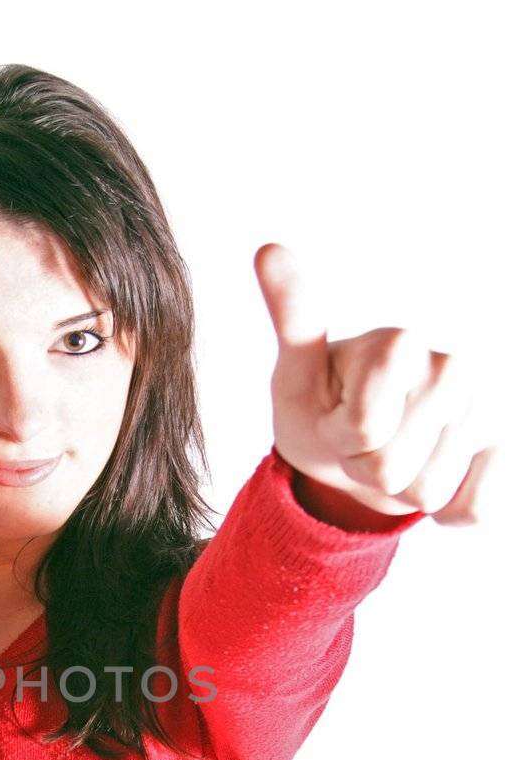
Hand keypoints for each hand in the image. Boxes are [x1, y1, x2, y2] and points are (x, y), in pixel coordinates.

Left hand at [253, 242, 503, 525]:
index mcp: (401, 342)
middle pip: (391, 468)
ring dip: (399, 488)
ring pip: (427, 493)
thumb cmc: (325, 404)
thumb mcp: (297, 373)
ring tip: (394, 452)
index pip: (367, 429)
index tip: (339, 414)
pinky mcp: (506, 451)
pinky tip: (432, 472)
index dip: (343, 438)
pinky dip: (444, 511)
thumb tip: (268, 249)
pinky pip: (473, 509)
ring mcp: (488, 409)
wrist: (359, 448)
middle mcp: (456, 367)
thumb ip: (293, 318)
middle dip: (366, 466)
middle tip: (362, 439)